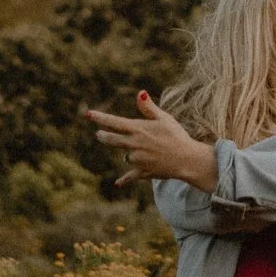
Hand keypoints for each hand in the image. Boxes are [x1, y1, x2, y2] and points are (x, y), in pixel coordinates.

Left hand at [85, 92, 214, 188]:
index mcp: (138, 129)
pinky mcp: (143, 172)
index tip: (88, 114)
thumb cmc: (177, 136)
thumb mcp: (164, 118)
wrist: (187, 159)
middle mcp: (134, 145)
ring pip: (126, 156)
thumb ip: (149, 108)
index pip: (114, 122)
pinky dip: (124, 180)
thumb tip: (140, 93)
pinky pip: (130, 177)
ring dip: (128, 154)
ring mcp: (138, 160)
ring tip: (138, 151)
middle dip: (104, 136)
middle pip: (112, 140)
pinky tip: (116, 184)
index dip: (100, 117)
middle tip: (98, 134)